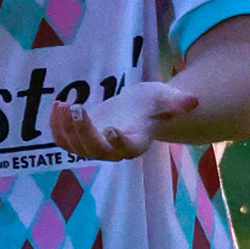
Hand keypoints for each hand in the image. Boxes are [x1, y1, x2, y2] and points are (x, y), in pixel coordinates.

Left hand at [49, 81, 198, 161]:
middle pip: (96, 151)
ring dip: (65, 128)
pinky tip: (56, 105)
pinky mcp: (80, 140)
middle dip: (84, 132)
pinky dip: (56, 127)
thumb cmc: (153, 103)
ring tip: (62, 105)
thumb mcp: (166, 97)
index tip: (111, 128)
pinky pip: (63, 142)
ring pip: (76, 148)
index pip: (127, 148)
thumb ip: (177, 102)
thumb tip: (193, 101)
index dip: (118, 142)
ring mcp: (95, 148)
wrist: (136, 109)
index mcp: (137, 142)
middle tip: (77, 108)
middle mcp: (115, 150)